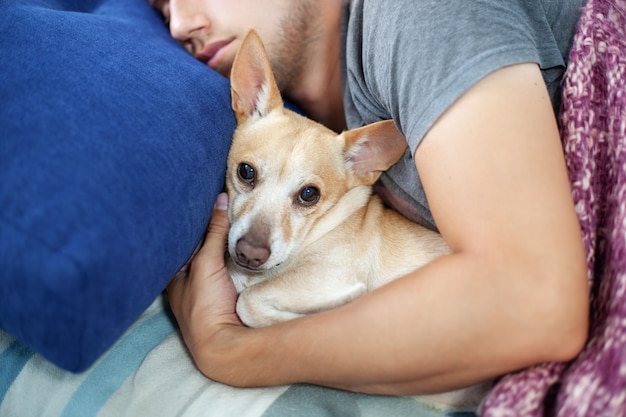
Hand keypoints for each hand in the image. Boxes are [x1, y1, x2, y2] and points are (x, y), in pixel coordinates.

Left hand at [167, 193, 243, 369]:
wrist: (226, 344)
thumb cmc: (204, 306)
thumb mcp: (206, 263)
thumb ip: (214, 232)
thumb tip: (220, 199)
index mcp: (174, 276)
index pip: (180, 241)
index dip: (189, 223)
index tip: (199, 200)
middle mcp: (188, 283)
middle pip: (199, 250)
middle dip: (208, 232)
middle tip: (220, 204)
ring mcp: (208, 291)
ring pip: (216, 259)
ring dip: (225, 244)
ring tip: (234, 216)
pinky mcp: (227, 296)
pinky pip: (231, 269)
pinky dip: (236, 258)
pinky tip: (244, 245)